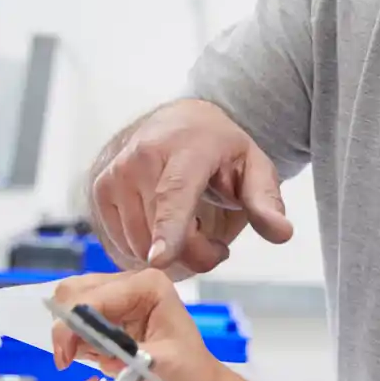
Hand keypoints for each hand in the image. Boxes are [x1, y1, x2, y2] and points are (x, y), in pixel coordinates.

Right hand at [50, 270, 249, 380]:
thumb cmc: (190, 377)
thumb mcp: (162, 364)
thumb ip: (127, 353)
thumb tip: (92, 348)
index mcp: (147, 285)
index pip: (92, 297)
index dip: (71, 325)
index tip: (65, 358)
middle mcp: (130, 284)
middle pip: (72, 292)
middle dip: (67, 327)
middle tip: (70, 360)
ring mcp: (116, 300)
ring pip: (68, 306)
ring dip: (71, 336)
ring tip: (92, 360)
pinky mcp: (108, 319)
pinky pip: (74, 324)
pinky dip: (75, 343)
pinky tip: (95, 359)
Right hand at [91, 99, 293, 275]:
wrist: (179, 121)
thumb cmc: (219, 149)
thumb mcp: (254, 168)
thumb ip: (266, 202)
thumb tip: (281, 232)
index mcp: (185, 149)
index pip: (174, 195)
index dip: (169, 231)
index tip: (160, 259)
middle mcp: (141, 157)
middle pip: (161, 232)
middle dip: (194, 253)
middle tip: (215, 243)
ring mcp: (114, 174)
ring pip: (139, 244)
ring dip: (168, 252)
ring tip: (188, 227)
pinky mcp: (98, 191)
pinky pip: (121, 243)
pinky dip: (144, 247)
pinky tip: (161, 226)